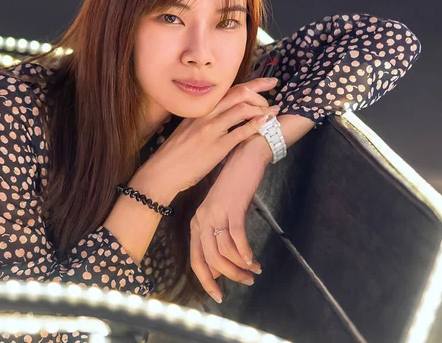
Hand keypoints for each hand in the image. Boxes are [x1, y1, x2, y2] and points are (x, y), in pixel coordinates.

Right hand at [141, 77, 279, 194]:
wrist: (162, 172)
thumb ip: (204, 120)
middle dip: (260, 90)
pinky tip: (265, 124)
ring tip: (272, 113)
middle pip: (238, 94)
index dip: (252, 84)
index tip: (267, 83)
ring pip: (242, 109)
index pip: (228, 89)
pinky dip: (255, 126)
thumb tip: (224, 116)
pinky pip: (240, 132)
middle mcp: (205, 115)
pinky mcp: (216, 147)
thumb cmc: (174, 153)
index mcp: (199, 109)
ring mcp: (211, 130)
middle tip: (273, 94)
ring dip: (262, 109)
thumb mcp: (187, 129)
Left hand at [189, 135, 271, 303]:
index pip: (196, 258)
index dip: (206, 280)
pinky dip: (246, 252)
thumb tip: (224, 263)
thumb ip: (220, 234)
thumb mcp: (224, 211)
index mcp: (197, 221)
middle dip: (228, 276)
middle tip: (246, 282)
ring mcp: (216, 213)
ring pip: (224, 252)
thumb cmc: (235, 186)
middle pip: (209, 259)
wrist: (245, 157)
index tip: (219, 295)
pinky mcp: (232, 207)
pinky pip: (237, 238)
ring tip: (255, 271)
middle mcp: (202, 218)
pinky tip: (254, 260)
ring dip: (240, 266)